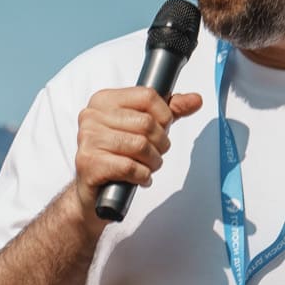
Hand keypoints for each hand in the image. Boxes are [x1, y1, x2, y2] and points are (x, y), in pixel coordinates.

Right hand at [73, 87, 204, 223]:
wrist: (91, 188)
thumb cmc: (117, 155)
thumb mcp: (142, 128)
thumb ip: (169, 112)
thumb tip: (196, 100)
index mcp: (104, 100)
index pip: (147, 96)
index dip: (164, 116)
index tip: (162, 129)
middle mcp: (91, 116)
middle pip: (146, 123)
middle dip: (160, 143)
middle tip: (156, 154)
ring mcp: (88, 139)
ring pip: (140, 145)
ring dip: (153, 162)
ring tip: (148, 167)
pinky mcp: (89, 163)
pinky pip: (130, 167)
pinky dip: (142, 176)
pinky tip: (139, 178)